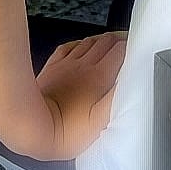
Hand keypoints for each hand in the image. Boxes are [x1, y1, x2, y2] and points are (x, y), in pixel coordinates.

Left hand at [36, 32, 126, 159]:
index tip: (140, 48)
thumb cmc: (65, 129)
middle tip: (128, 43)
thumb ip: (120, 99)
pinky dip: (79, 43)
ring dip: (102, 40)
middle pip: (106, 42)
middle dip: (120, 40)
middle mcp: (83, 66)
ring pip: (88, 42)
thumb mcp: (102, 121)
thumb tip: (136, 84)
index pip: (121, 51)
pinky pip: (68, 47)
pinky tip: (80, 45)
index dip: (132, 47)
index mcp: (99, 77)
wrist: (31, 126)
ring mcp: (67, 65)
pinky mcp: (52, 68)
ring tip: (110, 42)